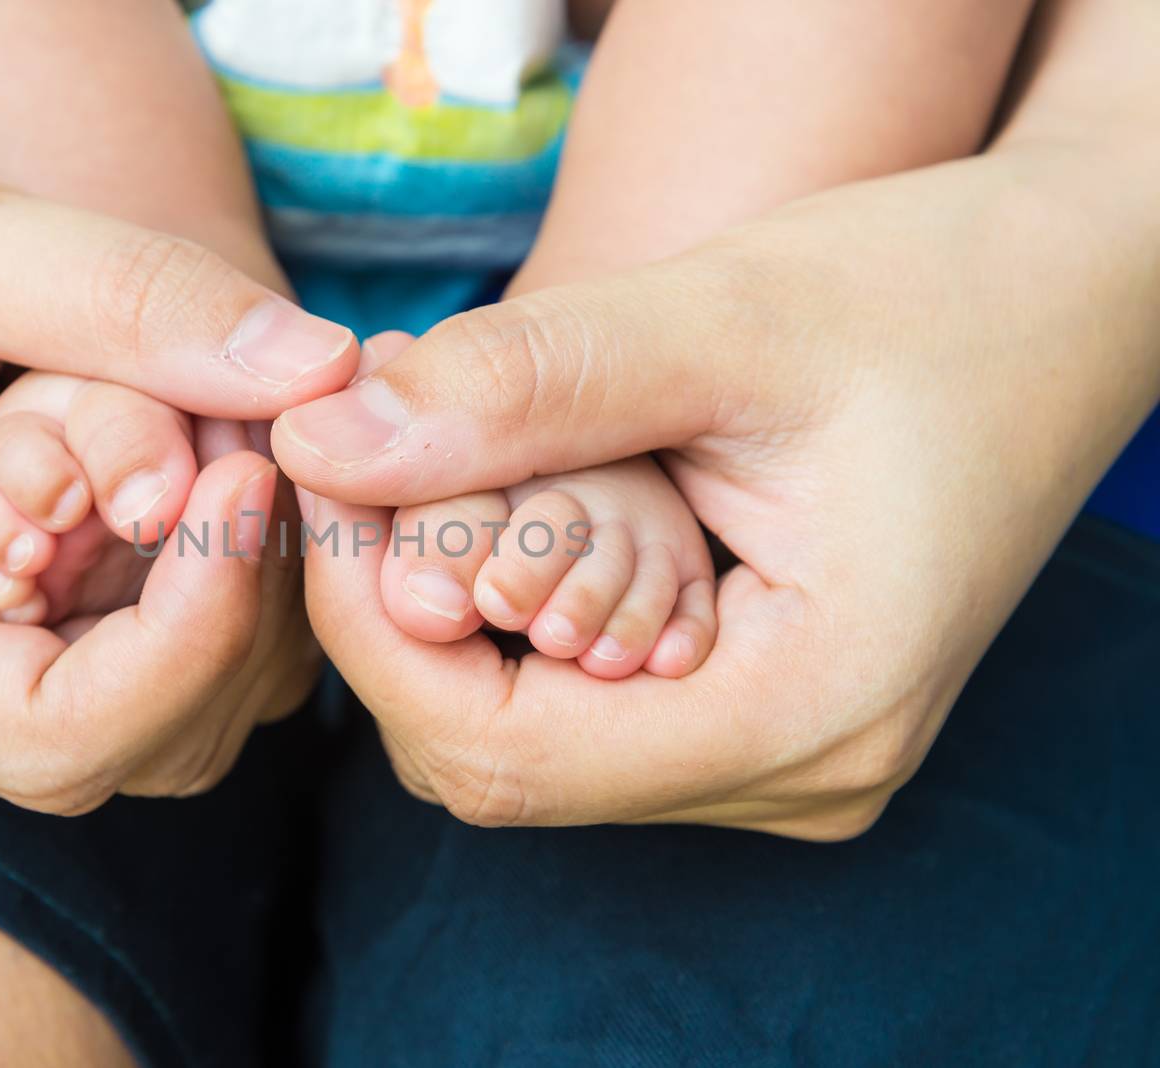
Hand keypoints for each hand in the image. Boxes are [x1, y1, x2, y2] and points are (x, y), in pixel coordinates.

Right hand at [0, 2, 354, 809]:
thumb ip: (127, 302)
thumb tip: (323, 370)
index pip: (48, 734)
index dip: (185, 643)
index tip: (249, 483)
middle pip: (130, 736)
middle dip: (228, 606)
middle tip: (255, 443)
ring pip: (163, 699)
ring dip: (235, 583)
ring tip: (232, 431)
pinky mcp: (11, 583)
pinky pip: (148, 624)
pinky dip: (214, 555)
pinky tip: (216, 443)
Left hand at [275, 0, 1159, 834]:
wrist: (1066, 294)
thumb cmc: (931, 291)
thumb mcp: (723, 318)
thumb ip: (522, 390)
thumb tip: (323, 446)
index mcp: (810, 711)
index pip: (502, 753)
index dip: (372, 633)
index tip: (321, 490)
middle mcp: (800, 771)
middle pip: (503, 757)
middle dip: (401, 616)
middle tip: (363, 461)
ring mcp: (788, 752)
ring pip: (533, 732)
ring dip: (451, 607)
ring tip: (428, 462)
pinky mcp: (768, 707)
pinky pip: (587, 702)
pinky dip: (513, 610)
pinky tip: (501, 501)